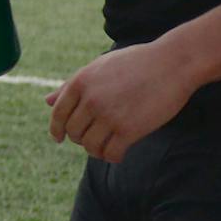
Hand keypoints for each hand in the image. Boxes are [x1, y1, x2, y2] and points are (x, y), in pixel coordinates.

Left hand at [44, 40, 198, 162]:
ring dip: (96, 150)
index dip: (56, 129)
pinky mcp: (129, 130)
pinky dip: (112, 157)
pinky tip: (119, 152)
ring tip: (106, 146)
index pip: (58, 113)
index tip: (58, 138)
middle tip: (93, 138)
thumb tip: (47, 101)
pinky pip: (111, 154)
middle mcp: (91, 99)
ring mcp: (109, 115)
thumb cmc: (136, 63)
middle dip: (80, 138)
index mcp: (81, 81)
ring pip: (90, 146)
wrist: (172, 63)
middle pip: (73, 132)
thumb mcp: (99, 67)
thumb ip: (72, 85)